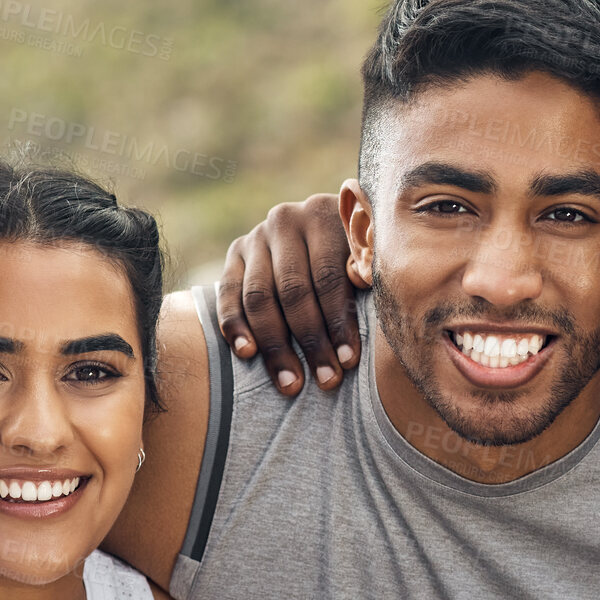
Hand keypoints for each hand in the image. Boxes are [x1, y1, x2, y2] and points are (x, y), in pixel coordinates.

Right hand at [218, 193, 360, 393]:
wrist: (322, 228)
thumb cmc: (358, 253)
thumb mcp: (369, 253)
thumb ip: (369, 271)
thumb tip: (372, 294)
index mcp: (325, 216)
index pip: (329, 277)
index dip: (338, 322)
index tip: (349, 361)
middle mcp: (286, 221)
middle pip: (293, 291)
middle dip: (311, 342)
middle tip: (326, 381)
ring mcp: (257, 237)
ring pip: (260, 297)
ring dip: (275, 346)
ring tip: (291, 383)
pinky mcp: (235, 254)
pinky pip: (228, 294)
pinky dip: (235, 326)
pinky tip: (247, 354)